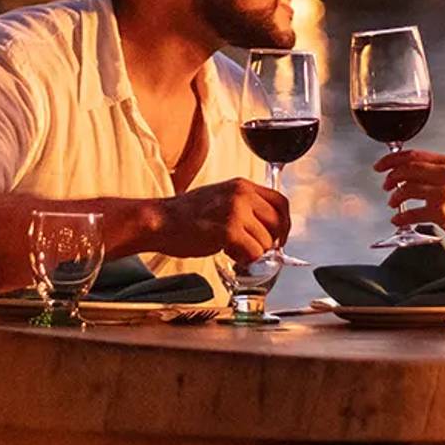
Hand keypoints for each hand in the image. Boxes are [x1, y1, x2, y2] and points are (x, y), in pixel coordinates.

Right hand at [146, 177, 290, 263]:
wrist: (160, 221)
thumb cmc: (186, 215)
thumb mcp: (221, 199)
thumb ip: (245, 208)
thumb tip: (267, 229)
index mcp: (242, 185)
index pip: (281, 202)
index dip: (284, 223)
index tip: (279, 237)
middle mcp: (242, 194)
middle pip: (278, 222)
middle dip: (272, 241)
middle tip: (257, 249)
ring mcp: (236, 211)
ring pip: (266, 242)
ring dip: (253, 252)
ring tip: (231, 248)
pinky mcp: (228, 230)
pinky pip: (253, 253)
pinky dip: (244, 259)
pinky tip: (228, 253)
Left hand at [375, 152, 444, 246]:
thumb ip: (434, 171)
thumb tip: (405, 171)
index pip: (412, 155)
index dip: (391, 160)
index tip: (380, 166)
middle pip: (406, 170)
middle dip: (390, 178)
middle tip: (386, 186)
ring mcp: (443, 193)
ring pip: (406, 190)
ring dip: (395, 197)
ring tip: (393, 203)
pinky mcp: (442, 212)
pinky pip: (412, 213)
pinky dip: (401, 217)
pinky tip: (398, 219)